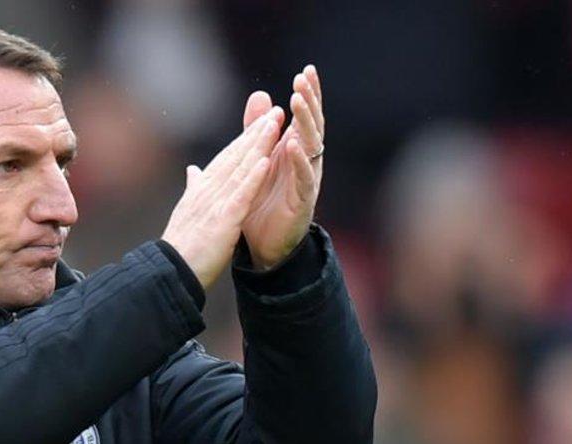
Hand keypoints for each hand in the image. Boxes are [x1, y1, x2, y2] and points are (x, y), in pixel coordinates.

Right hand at [161, 107, 281, 289]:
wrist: (171, 272)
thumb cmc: (181, 246)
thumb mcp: (188, 210)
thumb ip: (193, 187)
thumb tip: (193, 170)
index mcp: (202, 190)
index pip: (227, 159)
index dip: (245, 138)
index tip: (262, 121)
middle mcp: (208, 191)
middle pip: (236, 156)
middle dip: (256, 133)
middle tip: (274, 112)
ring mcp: (215, 203)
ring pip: (240, 169)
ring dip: (258, 145)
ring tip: (275, 125)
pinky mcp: (223, 219)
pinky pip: (241, 194)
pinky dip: (253, 177)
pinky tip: (266, 160)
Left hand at [239, 65, 325, 269]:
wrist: (264, 244)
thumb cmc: (264, 199)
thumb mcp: (259, 158)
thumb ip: (259, 129)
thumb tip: (261, 95)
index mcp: (296, 150)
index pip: (305, 116)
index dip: (308, 94)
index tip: (306, 70)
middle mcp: (307, 162)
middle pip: (313, 125)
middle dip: (309, 101)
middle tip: (303, 79)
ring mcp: (307, 180)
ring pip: (312, 146)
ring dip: (306, 123)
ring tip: (297, 102)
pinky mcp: (303, 200)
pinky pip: (304, 177)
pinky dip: (300, 160)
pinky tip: (294, 144)